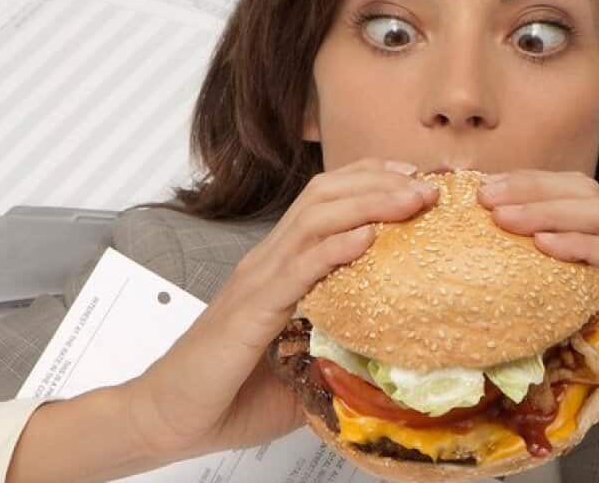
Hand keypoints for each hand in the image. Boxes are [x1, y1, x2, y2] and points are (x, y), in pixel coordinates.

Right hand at [120, 158, 439, 462]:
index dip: (371, 180)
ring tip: (411, 202)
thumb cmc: (233, 393)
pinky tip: (365, 239)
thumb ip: (341, 343)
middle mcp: (268, 261)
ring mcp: (256, 281)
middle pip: (325, 195)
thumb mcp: (303, 360)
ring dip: (369, 204)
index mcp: (280, 264)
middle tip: (428, 186)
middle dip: (380, 182)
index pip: (326, 201)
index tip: (417, 181)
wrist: (170, 417)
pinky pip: (295, 271)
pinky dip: (333, 250)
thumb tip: (393, 351)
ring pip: (314, 220)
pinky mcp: (249, 312)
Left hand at [477, 169, 598, 452]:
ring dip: (547, 208)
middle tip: (483, 193)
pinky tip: (546, 244)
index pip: (569, 204)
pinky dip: (582, 244)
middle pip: (581, 193)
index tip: (480, 196)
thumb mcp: (584, 364)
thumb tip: (488, 340)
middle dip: (529, 186)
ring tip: (504, 214)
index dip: (527, 192)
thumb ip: (548, 343)